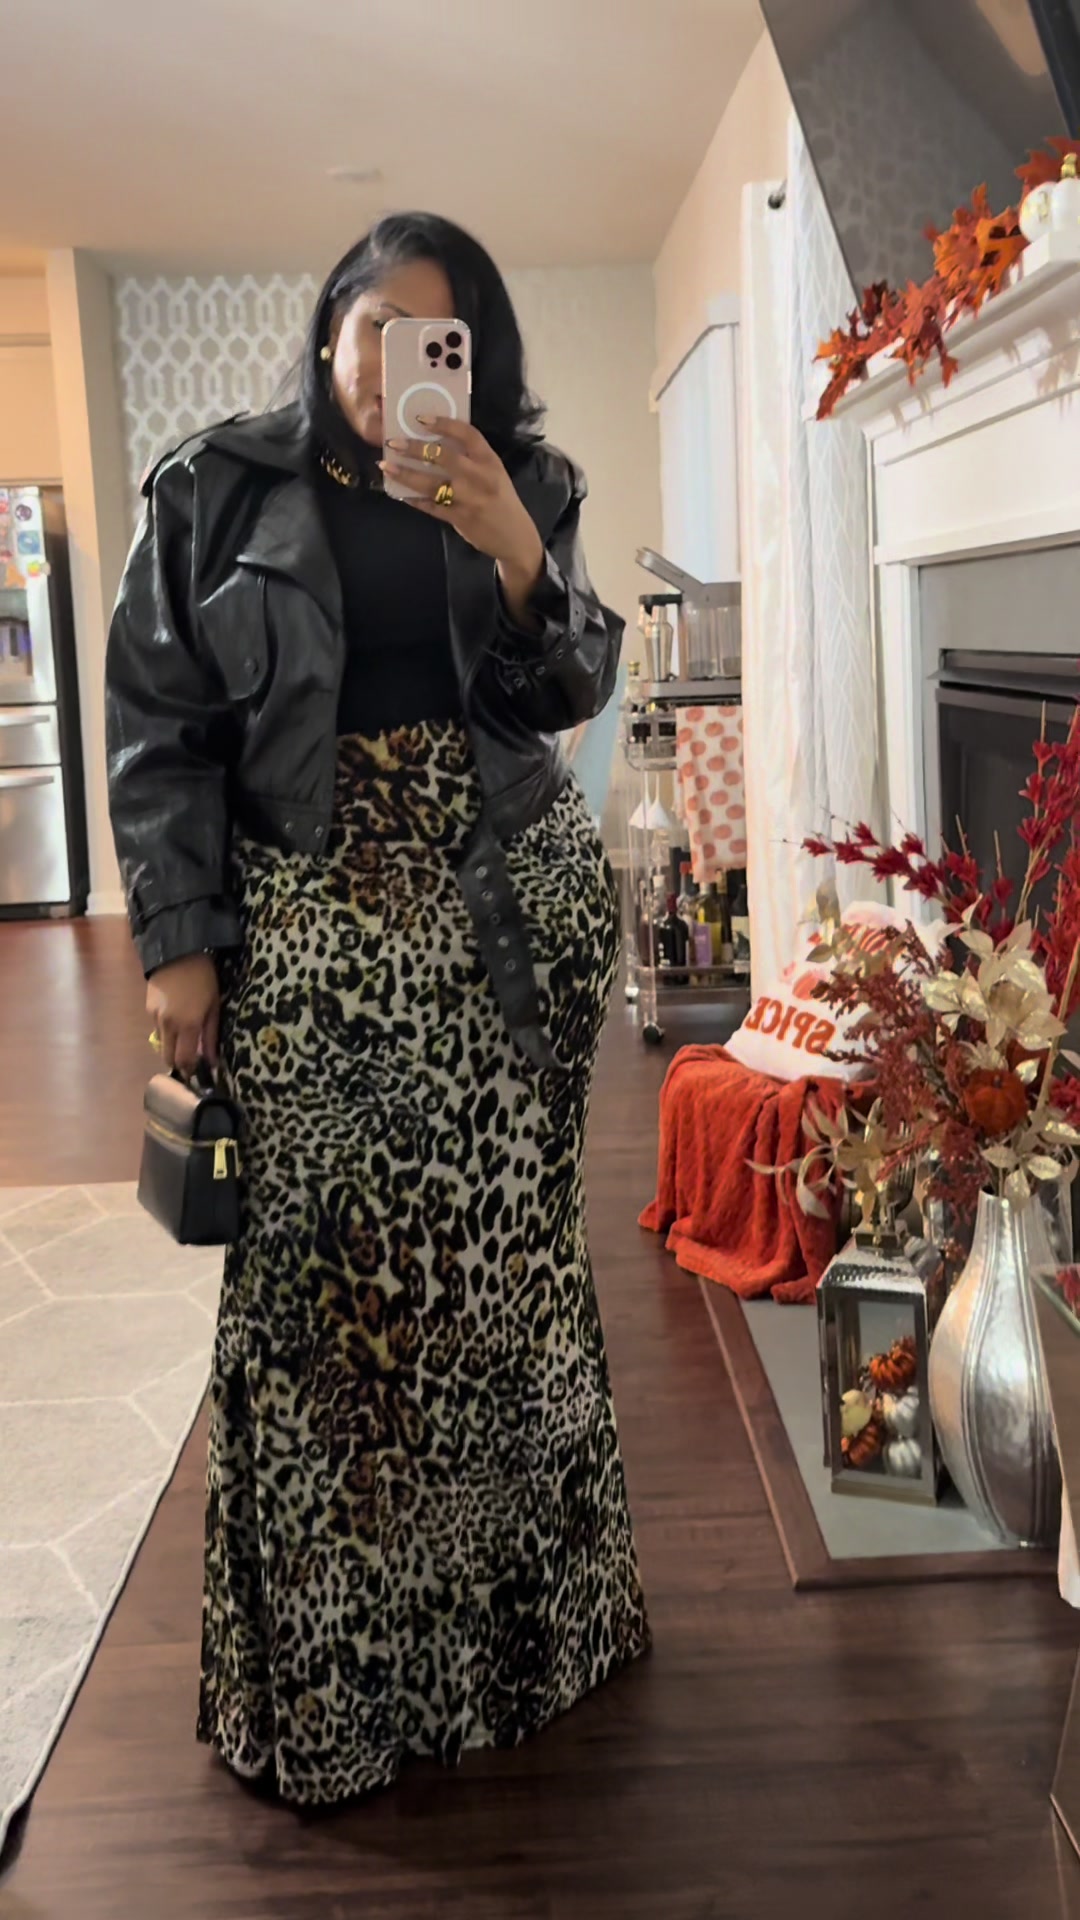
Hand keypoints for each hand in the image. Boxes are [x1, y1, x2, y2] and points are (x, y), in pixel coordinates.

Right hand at [147, 953, 219, 1076]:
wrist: (177, 952)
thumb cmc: (204, 978)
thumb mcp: (214, 1006)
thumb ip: (211, 1036)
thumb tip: (212, 1062)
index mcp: (188, 1025)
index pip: (184, 1060)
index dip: (189, 1070)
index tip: (196, 1072)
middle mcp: (168, 1025)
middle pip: (168, 1058)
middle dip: (178, 1062)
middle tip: (190, 1058)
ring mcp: (155, 1017)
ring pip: (161, 1043)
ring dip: (172, 1044)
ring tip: (184, 1031)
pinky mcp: (148, 1009)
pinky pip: (157, 1028)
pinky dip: (166, 1029)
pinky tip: (176, 1014)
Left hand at [381, 418, 543, 623]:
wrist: (515, 536)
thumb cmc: (501, 499)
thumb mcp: (494, 472)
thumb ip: (472, 458)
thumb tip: (436, 442)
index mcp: (490, 461)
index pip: (468, 434)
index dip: (444, 424)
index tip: (420, 418)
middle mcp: (480, 477)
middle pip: (444, 457)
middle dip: (415, 448)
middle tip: (393, 442)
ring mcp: (469, 499)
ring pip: (432, 484)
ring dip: (406, 474)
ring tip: (387, 466)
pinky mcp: (460, 518)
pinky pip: (431, 507)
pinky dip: (414, 499)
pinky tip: (399, 493)